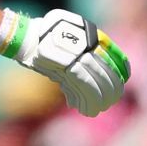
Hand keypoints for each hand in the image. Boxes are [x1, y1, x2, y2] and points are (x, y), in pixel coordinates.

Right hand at [0, 8, 129, 115]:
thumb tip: (90, 76)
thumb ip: (81, 55)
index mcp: (92, 35)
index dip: (121, 72)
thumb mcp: (68, 40)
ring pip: (98, 83)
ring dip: (100, 99)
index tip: (122, 83)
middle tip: (110, 101)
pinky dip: (88, 101)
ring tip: (98, 108)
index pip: (115, 55)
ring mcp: (78, 56)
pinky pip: (84, 88)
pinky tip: (88, 110)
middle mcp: (88, 45)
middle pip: (108, 72)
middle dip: (112, 90)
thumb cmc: (43, 38)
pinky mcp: (68, 67)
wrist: (24, 37)